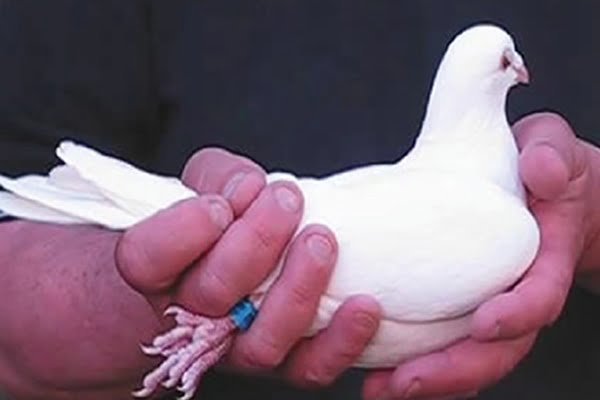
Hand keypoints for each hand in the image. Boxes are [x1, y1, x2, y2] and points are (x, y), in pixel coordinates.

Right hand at [117, 147, 381, 387]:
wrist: (231, 267)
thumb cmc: (217, 222)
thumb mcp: (206, 184)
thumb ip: (218, 176)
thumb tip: (248, 187)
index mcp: (159, 269)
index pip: (147, 259)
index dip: (182, 233)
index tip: (218, 205)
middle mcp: (192, 317)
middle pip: (211, 295)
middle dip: (253, 245)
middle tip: (286, 199)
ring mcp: (237, 347)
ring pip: (261, 341)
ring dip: (297, 290)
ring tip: (322, 240)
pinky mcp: (283, 363)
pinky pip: (309, 367)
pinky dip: (340, 340)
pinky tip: (365, 306)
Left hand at [362, 112, 599, 399]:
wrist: (548, 192)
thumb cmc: (546, 171)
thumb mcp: (554, 149)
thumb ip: (552, 154)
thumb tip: (539, 168)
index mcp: (545, 262)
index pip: (539, 298)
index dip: (516, 315)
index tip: (483, 323)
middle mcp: (520, 297)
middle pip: (497, 351)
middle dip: (454, 371)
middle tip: (405, 382)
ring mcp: (491, 309)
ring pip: (466, 359)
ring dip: (426, 380)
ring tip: (379, 388)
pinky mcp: (462, 308)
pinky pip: (442, 344)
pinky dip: (412, 362)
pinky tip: (375, 371)